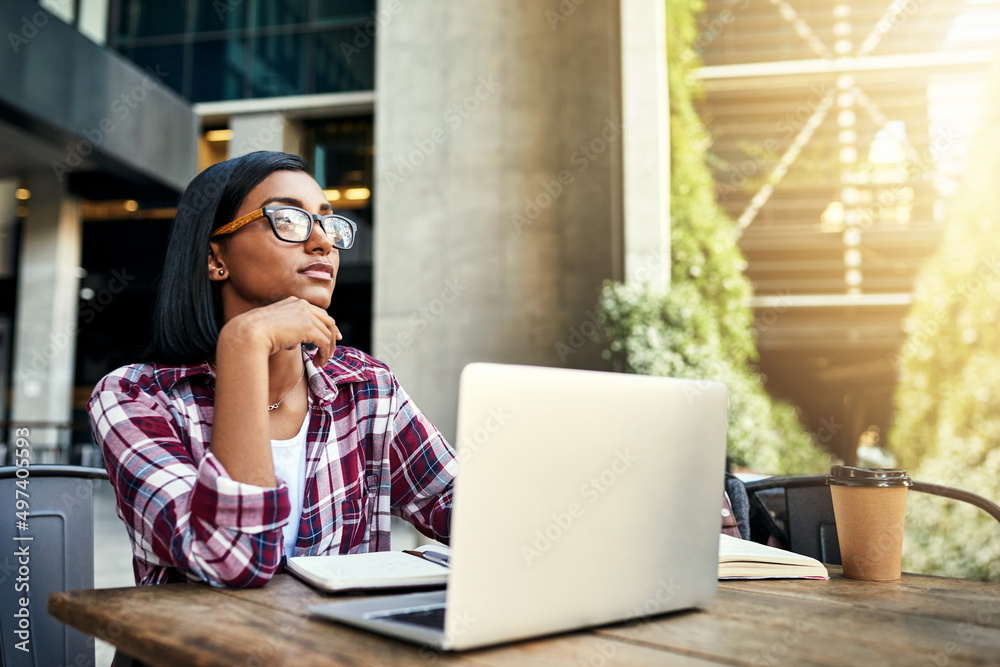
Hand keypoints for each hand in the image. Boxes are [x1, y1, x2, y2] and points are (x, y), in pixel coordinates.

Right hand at [220, 296, 342, 366]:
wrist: (249, 333)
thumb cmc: (256, 333)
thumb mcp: (275, 327)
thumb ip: (288, 331)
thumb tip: (295, 343)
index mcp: (294, 302)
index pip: (318, 312)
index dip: (327, 325)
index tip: (333, 336)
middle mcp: (303, 305)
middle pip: (328, 321)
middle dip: (333, 336)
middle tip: (332, 350)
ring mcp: (307, 315)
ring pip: (327, 333)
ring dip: (328, 350)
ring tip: (321, 362)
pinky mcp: (309, 328)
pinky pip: (324, 342)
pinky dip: (325, 354)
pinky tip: (318, 363)